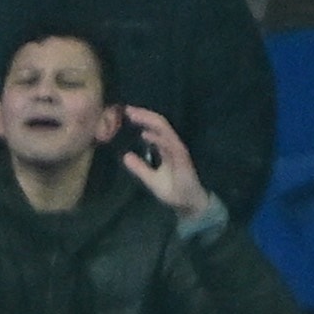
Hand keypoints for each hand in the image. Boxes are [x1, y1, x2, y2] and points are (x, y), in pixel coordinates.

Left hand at [118, 108, 213, 223]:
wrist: (188, 205)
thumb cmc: (173, 190)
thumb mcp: (151, 179)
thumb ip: (139, 168)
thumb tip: (125, 156)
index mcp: (166, 148)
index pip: (154, 128)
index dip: (142, 119)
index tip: (125, 113)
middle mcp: (173, 146)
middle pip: (159, 124)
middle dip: (144, 115)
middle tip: (127, 109)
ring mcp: (179, 152)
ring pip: (165, 131)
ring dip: (150, 122)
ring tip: (134, 115)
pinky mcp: (183, 161)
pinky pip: (172, 146)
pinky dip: (159, 139)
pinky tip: (147, 135)